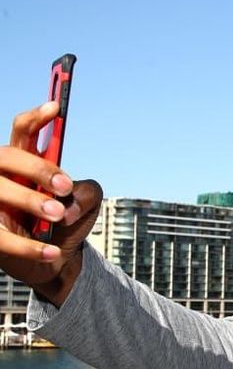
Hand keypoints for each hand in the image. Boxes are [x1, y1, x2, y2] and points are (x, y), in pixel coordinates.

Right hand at [0, 101, 102, 305]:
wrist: (57, 260)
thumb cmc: (67, 222)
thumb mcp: (87, 202)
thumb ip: (87, 192)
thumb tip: (67, 202)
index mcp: (25, 163)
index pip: (23, 132)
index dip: (36, 118)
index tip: (55, 108)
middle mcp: (3, 178)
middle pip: (7, 156)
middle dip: (37, 167)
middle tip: (64, 187)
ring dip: (31, 201)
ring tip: (59, 216)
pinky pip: (2, 238)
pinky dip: (30, 247)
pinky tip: (52, 252)